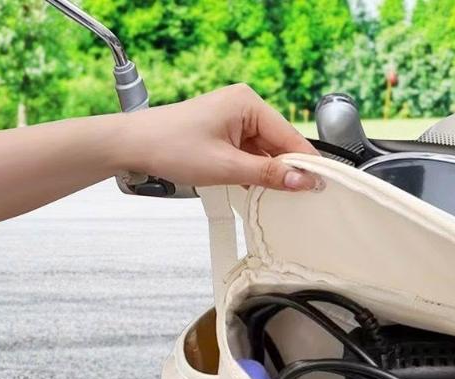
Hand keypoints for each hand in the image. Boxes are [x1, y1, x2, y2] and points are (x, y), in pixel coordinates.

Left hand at [117, 84, 320, 190]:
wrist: (133, 146)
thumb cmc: (171, 146)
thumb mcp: (226, 167)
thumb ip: (268, 175)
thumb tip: (303, 181)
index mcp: (248, 103)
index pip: (289, 137)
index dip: (306, 164)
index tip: (321, 186)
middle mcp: (244, 106)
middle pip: (279, 145)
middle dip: (286, 171)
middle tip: (301, 199)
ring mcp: (234, 120)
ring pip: (265, 152)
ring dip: (268, 174)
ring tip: (275, 198)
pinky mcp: (225, 133)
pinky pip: (250, 154)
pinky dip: (253, 172)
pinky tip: (255, 189)